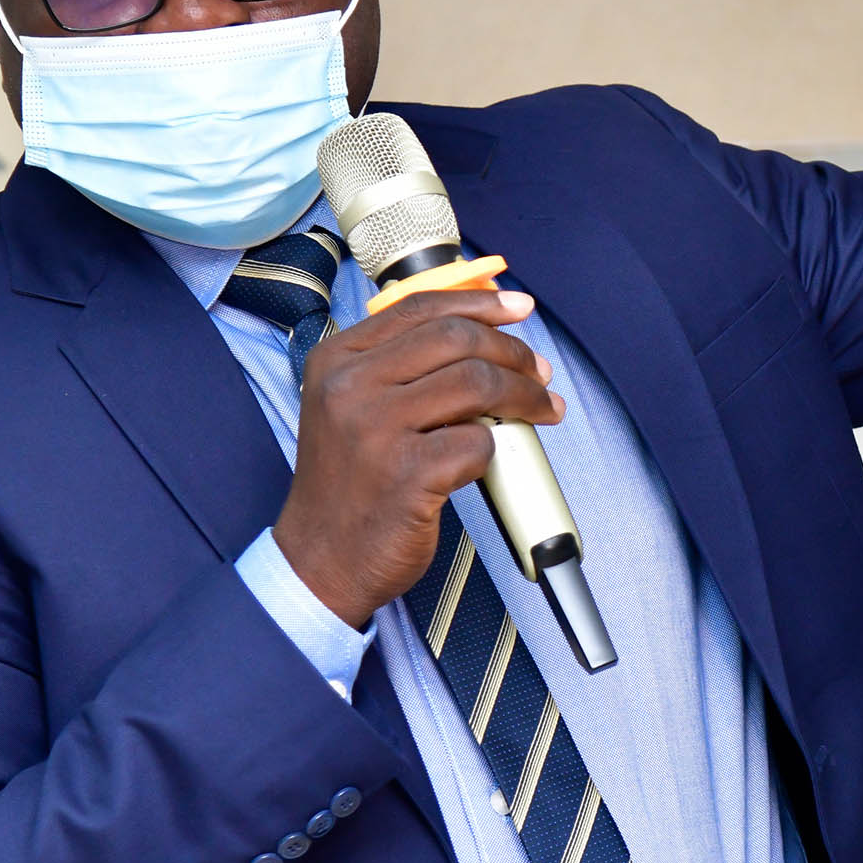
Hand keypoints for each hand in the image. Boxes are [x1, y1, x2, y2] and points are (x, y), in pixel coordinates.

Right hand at [274, 287, 566, 627]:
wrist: (321, 560)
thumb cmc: (350, 486)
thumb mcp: (352, 408)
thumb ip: (400, 368)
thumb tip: (483, 334)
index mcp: (336, 360)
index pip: (419, 307)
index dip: (480, 302)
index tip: (519, 308)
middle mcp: (349, 386)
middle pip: (456, 338)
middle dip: (513, 352)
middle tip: (539, 373)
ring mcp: (375, 429)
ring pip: (477, 383)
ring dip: (523, 396)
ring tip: (542, 410)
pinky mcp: (406, 474)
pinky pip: (478, 442)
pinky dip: (494, 448)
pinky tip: (487, 462)